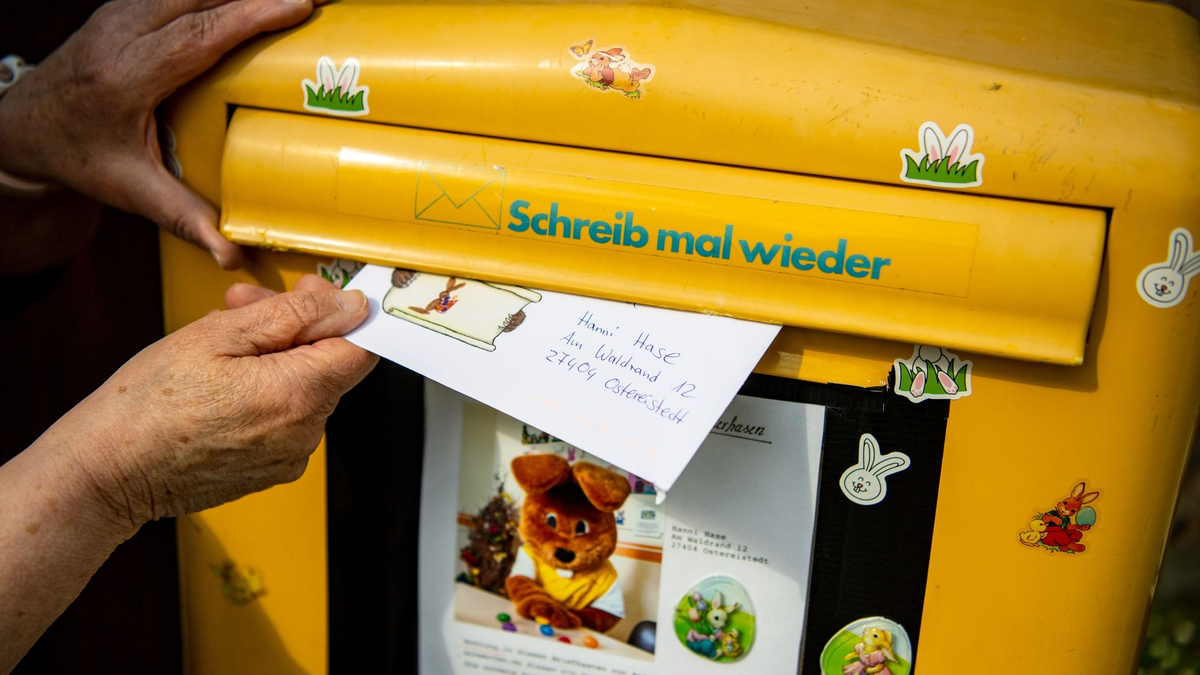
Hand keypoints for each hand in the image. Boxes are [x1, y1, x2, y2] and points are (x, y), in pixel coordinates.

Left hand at [0, 0, 322, 268]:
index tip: (299, 6)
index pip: (198, 35)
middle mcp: (121, 34)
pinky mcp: (129, 6)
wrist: (26, 128)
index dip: (252, 16)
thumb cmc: (81, 157)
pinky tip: (255, 1)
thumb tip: (232, 255)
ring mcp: (122, 13)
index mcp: (126, 77)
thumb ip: (185, 218)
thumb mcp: (132, 191)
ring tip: (295, 0)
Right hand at [50, 275, 376, 527]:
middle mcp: (305, 433)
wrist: (107, 471)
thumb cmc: (148, 404)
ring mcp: (290, 457)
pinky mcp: (272, 470)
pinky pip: (286, 418)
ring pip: (306, 389)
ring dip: (275, 357)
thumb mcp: (219, 333)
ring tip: (220, 344)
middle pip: (329, 365)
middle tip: (241, 305)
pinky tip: (222, 382)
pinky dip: (266, 392)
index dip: (339, 313)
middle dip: (294, 328)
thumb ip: (294, 315)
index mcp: (299, 396)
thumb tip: (348, 305)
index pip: (362, 348)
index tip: (310, 296)